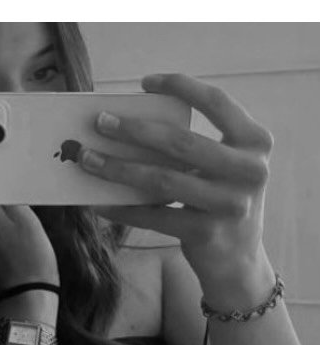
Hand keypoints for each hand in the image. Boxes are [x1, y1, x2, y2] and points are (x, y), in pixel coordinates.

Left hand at [78, 73, 272, 287]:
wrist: (239, 262)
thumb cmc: (219, 202)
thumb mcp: (221, 169)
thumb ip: (193, 147)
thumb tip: (128, 126)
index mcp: (255, 142)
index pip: (217, 102)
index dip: (181, 86)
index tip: (144, 82)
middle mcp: (250, 171)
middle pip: (181, 142)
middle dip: (133, 130)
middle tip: (100, 122)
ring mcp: (230, 205)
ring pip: (162, 180)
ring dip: (117, 168)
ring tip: (88, 159)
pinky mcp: (206, 233)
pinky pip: (153, 216)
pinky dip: (122, 208)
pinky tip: (98, 202)